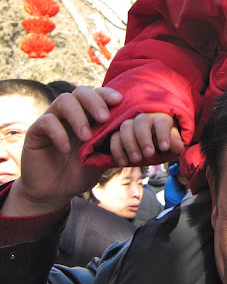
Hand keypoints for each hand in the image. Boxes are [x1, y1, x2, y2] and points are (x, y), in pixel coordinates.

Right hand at [2, 87, 122, 216]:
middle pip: (81, 92)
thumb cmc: (81, 172)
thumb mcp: (102, 157)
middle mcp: (70, 113)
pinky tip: (65, 148)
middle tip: (104, 118)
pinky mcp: (36, 131)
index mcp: (87, 115)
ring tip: (86, 136)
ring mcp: (53, 119)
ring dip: (78, 116)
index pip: (97, 95)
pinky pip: (47, 121)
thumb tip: (134, 130)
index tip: (119, 101)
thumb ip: (113, 142)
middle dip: (95, 101)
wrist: (55, 192)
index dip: (107, 94)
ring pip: (63, 100)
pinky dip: (58, 133)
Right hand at [110, 112, 183, 166]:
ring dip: (130, 144)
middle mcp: (144, 118)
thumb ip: (174, 143)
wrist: (149, 145)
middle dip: (144, 138)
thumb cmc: (162, 142)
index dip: (163, 134)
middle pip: (141, 121)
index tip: (165, 148)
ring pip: (126, 127)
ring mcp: (129, 123)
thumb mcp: (171, 143)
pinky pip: (114, 137)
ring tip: (136, 160)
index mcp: (160, 118)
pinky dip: (117, 150)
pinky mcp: (117, 132)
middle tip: (149, 154)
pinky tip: (123, 163)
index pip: (161, 121)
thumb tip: (178, 147)